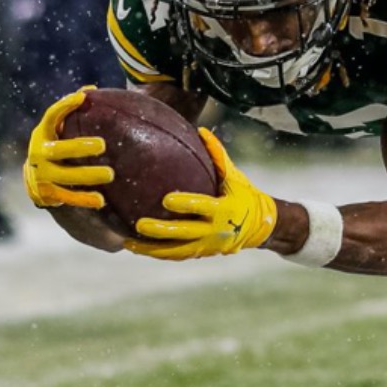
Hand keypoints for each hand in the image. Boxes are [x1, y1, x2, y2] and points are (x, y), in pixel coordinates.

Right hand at [23, 88, 112, 209]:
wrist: (35, 179)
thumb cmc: (56, 145)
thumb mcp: (58, 129)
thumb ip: (72, 111)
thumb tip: (92, 89)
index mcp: (42, 134)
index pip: (51, 117)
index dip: (64, 106)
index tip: (82, 98)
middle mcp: (39, 153)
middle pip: (57, 150)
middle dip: (79, 147)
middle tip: (102, 145)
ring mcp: (42, 174)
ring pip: (64, 175)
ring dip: (87, 176)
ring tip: (110, 174)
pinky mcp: (48, 193)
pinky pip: (68, 197)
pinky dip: (84, 199)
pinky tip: (101, 200)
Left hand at [125, 129, 278, 259]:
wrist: (259, 227)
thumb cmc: (244, 195)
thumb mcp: (235, 176)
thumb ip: (218, 155)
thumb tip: (201, 130)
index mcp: (224, 210)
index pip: (202, 207)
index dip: (185, 204)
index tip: (165, 199)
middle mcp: (215, 231)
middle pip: (184, 233)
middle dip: (161, 231)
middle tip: (139, 224)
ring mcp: (207, 246)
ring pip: (175, 251)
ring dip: (151, 249)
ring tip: (128, 242)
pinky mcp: (200, 253)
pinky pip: (176, 255)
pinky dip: (156, 253)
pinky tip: (137, 248)